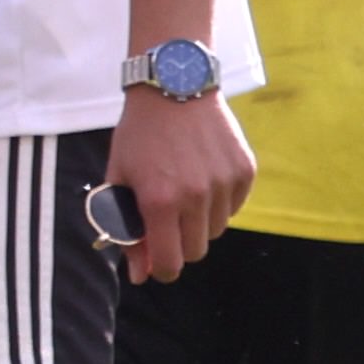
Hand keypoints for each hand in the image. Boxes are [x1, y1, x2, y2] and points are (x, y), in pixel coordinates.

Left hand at [105, 83, 251, 281]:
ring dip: (199, 224)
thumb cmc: (139, 135)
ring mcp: (224, 184)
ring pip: (216, 231)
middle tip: (167, 222)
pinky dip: (219, 204)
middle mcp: (196, 196)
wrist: (174, 89)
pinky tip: (203, 180)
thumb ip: (125, 228)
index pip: (170, 262)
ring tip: (183, 194)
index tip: (157, 263)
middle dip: (179, 245)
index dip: (162, 269)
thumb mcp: (118, 178)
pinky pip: (234, 208)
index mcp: (159, 201)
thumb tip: (140, 274)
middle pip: (195, 251)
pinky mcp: (245, 171)